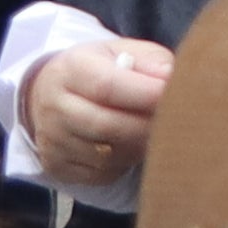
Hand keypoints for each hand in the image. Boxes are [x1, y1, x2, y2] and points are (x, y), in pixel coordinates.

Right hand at [15, 38, 172, 183]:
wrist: (51, 94)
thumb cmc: (99, 71)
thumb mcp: (121, 52)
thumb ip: (150, 61)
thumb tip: (171, 78)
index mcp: (71, 70)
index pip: (107, 86)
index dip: (146, 94)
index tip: (175, 96)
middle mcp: (55, 106)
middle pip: (107, 126)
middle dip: (148, 127)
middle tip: (176, 122)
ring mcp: (52, 140)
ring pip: (107, 156)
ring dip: (139, 148)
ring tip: (155, 132)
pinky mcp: (56, 166)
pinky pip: (102, 174)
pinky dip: (124, 164)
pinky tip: (131, 147)